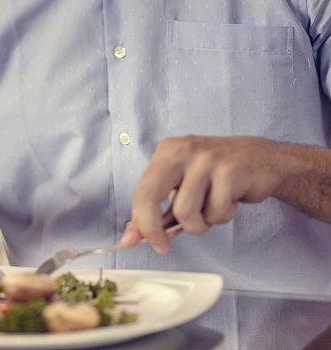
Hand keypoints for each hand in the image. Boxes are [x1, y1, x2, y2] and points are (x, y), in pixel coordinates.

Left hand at [121, 135, 286, 253]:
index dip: (140, 222)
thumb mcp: (184, 186)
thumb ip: (160, 209)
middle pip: (150, 196)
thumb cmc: (218, 176)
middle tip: (162, 246)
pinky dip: (222, 215)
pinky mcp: (228, 172)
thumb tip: (132, 236)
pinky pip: (216, 213)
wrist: (263, 160)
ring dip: (200, 222)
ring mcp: (205, 159)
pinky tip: (230, 198)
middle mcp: (182, 150)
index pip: (141, 189)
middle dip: (153, 228)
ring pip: (186, 213)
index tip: (141, 242)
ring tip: (212, 206)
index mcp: (167, 150)